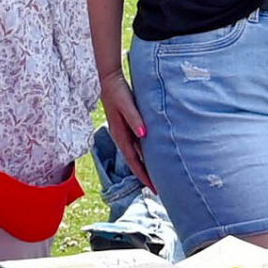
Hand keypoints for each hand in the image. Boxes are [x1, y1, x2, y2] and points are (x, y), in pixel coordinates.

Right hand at [100, 73, 153, 192]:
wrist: (108, 79)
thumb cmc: (117, 91)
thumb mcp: (126, 104)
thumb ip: (135, 119)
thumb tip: (143, 134)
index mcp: (120, 135)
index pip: (133, 161)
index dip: (143, 175)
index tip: (154, 188)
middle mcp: (122, 136)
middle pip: (135, 162)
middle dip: (145, 176)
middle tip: (159, 189)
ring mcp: (124, 132)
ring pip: (136, 155)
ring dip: (145, 166)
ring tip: (157, 176)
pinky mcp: (128, 125)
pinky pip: (137, 145)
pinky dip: (145, 153)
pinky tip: (153, 155)